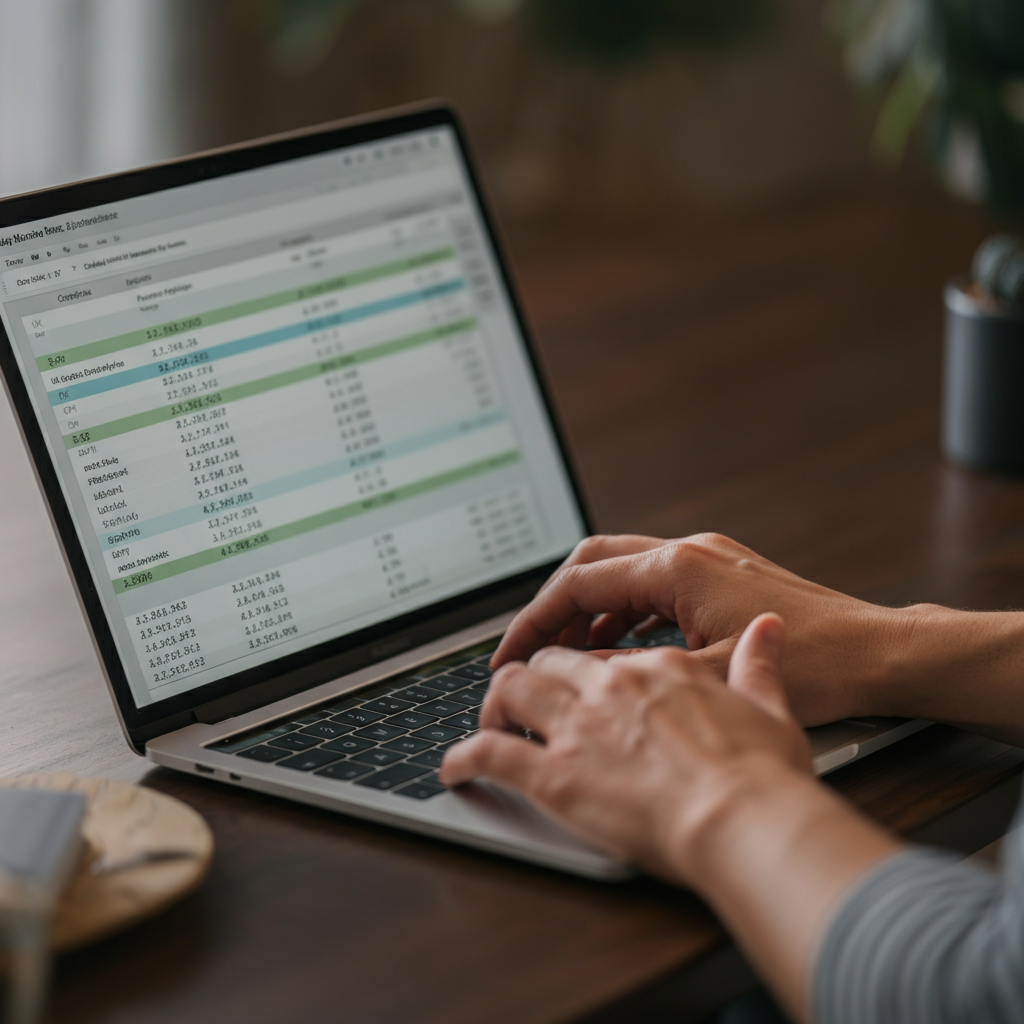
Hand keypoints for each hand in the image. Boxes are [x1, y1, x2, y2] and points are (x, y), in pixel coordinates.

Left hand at [444, 614, 901, 1021]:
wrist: (744, 821)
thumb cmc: (762, 777)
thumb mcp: (771, 707)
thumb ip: (758, 665)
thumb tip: (766, 630)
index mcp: (658, 670)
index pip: (600, 654)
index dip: (581, 670)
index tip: (577, 686)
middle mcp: (611, 688)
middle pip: (547, 664)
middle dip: (531, 678)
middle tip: (524, 701)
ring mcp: (578, 727)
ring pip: (511, 692)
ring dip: (494, 706)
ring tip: (489, 723)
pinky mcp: (555, 775)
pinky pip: (490, 753)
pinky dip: (464, 759)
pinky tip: (454, 769)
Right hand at [492, 533, 902, 725]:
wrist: (879, 655)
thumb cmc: (816, 666)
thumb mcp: (709, 677)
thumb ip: (637, 672)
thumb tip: (582, 678)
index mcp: (678, 567)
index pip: (580, 582)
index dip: (535, 620)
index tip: (510, 653)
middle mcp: (689, 552)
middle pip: (593, 562)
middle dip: (554, 605)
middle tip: (529, 649)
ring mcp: (708, 560)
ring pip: (622, 571)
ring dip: (589, 610)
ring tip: (567, 658)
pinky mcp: (722, 576)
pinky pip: (652, 585)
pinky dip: (624, 613)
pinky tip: (620, 650)